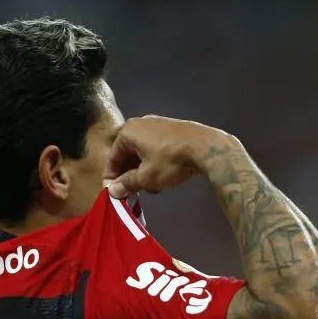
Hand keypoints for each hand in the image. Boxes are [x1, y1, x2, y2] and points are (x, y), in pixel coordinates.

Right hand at [104, 116, 233, 198]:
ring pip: (141, 153)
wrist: (205, 147)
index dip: (111, 178)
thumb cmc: (170, 161)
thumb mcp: (146, 177)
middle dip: (129, 175)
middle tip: (133, 193)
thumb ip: (127, 184)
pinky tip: (163, 177)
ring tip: (152, 188)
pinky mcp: (171, 130)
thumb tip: (112, 191)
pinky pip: (154, 149)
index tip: (113, 194)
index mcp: (128, 132)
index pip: (112, 158)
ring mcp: (156, 125)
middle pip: (127, 154)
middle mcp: (140, 124)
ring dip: (143, 172)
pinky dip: (154, 163)